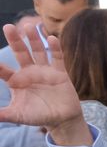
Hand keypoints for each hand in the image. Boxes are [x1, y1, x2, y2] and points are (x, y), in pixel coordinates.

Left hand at [0, 23, 87, 146]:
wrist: (61, 120)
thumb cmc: (37, 116)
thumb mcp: (17, 115)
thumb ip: (3, 115)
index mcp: (17, 81)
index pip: (3, 70)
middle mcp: (30, 72)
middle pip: (21, 53)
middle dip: (15, 41)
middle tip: (8, 27)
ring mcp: (45, 71)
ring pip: (38, 51)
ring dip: (34, 39)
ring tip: (29, 26)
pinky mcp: (60, 73)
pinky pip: (58, 58)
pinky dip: (55, 48)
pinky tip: (51, 38)